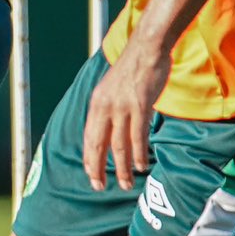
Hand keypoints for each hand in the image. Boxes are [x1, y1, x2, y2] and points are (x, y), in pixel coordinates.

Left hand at [82, 39, 169, 189]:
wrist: (146, 48)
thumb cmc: (132, 69)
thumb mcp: (111, 89)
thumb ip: (108, 109)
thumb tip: (108, 130)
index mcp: (96, 104)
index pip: (88, 138)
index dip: (89, 159)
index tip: (92, 176)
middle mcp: (105, 107)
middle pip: (98, 145)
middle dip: (98, 169)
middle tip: (100, 187)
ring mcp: (122, 108)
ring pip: (119, 146)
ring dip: (122, 168)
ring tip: (125, 184)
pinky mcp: (140, 107)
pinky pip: (138, 137)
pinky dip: (138, 154)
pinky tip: (141, 166)